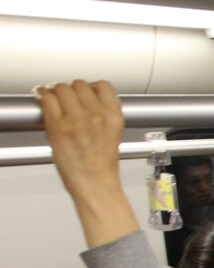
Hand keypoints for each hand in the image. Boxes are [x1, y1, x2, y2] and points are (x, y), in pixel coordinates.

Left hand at [37, 80, 124, 198]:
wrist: (94, 183)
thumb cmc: (101, 164)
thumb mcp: (113, 133)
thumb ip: (103, 114)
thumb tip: (84, 100)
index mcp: (114, 116)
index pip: (103, 85)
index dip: (92, 87)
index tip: (87, 93)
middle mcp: (97, 115)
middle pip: (80, 84)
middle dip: (73, 90)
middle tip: (68, 99)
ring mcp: (76, 119)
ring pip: (62, 88)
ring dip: (58, 92)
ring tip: (57, 101)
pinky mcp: (58, 126)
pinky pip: (48, 99)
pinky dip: (45, 98)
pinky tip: (46, 102)